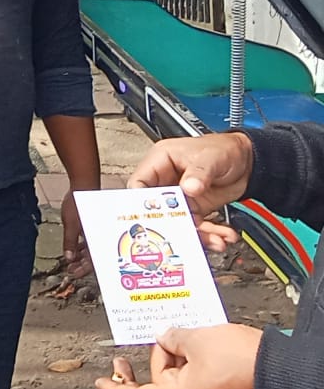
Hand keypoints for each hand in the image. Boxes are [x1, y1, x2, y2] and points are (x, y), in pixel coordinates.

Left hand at [61, 192, 91, 277]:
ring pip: (92, 248)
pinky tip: (76, 246)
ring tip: (72, 259)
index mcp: (97, 239)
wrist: (84, 185)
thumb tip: (69, 258)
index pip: (93, 261)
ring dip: (82, 255)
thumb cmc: (79, 203)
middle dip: (82, 264)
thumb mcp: (70, 224)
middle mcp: (100, 236)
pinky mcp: (94, 224)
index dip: (83, 270)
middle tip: (72, 268)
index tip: (74, 273)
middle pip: (94, 256)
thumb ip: (70, 242)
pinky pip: (90, 239)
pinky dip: (82, 244)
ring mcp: (98, 230)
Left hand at [96, 324, 261, 388]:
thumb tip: (164, 338)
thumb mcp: (194, 339)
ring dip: (165, 365)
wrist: (277, 368)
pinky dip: (181, 367)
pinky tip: (186, 347)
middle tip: (125, 361)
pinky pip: (186, 385)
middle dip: (136, 378)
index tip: (101, 384)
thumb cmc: (242, 359)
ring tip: (178, 341)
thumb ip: (170, 338)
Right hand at [129, 133, 252, 250]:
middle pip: (158, 208)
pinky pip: (197, 227)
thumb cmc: (224, 149)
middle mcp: (167, 180)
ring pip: (179, 222)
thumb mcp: (210, 157)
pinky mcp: (195, 208)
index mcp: (161, 161)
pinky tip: (222, 236)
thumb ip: (199, 172)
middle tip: (183, 235)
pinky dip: (210, 235)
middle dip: (172, 225)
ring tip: (213, 239)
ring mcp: (181, 197)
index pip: (139, 183)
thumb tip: (188, 187)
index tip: (152, 217)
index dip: (140, 201)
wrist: (248, 162)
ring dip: (197, 234)